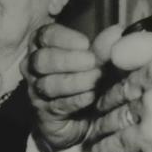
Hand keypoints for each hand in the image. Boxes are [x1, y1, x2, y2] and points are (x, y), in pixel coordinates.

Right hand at [23, 22, 121, 151]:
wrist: (82, 118)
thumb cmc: (87, 80)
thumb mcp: (96, 62)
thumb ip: (102, 48)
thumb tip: (116, 33)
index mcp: (44, 46)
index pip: (46, 35)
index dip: (64, 38)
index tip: (85, 43)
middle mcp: (34, 67)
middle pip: (42, 60)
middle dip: (67, 60)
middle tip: (91, 61)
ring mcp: (36, 91)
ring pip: (47, 84)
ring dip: (74, 81)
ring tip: (95, 79)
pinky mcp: (44, 113)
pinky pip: (57, 105)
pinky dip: (75, 100)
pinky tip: (90, 96)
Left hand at [89, 10, 151, 151]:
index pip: (120, 50)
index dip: (112, 59)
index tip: (109, 68)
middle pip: (116, 88)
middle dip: (107, 98)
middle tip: (101, 104)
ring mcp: (149, 111)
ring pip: (113, 116)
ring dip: (102, 123)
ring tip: (96, 128)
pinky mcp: (149, 140)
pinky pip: (118, 142)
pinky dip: (104, 146)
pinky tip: (97, 147)